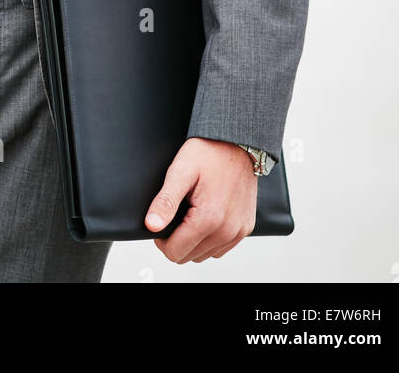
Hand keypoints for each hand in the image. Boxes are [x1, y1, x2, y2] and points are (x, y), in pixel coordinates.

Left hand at [144, 137, 257, 262]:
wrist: (238, 142)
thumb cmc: (209, 152)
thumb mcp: (181, 171)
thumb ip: (166, 201)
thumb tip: (151, 226)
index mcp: (209, 219)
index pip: (175, 252)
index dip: (162, 239)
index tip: (162, 219)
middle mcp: (227, 230)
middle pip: (189, 256)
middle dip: (177, 240)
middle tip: (175, 213)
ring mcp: (239, 231)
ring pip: (205, 255)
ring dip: (194, 241)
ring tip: (191, 213)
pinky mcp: (246, 228)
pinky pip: (221, 248)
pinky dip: (210, 240)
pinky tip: (205, 218)